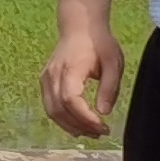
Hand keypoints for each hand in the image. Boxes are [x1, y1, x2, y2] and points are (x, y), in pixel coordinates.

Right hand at [43, 22, 125, 139]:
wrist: (79, 27)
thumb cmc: (99, 43)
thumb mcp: (113, 63)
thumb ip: (109, 88)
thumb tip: (104, 112)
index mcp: (69, 70)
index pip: (70, 100)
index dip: (85, 117)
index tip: (103, 126)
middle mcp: (52, 76)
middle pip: (58, 109)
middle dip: (79, 126)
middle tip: (101, 133)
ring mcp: (45, 79)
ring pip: (51, 111)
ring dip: (70, 126)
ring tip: (91, 133)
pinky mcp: (45, 81)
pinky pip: (50, 105)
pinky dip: (62, 119)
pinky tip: (77, 125)